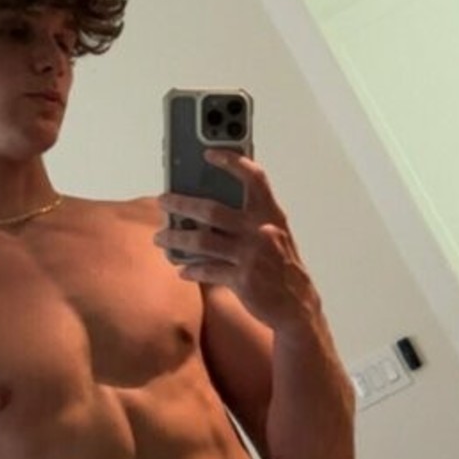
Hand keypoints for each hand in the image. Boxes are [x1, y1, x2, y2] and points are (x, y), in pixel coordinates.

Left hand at [155, 150, 317, 331]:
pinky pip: (208, 270)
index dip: (233, 162)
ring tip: (160, 237)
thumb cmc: (281, 265)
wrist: (297, 305)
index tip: (209, 153)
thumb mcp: (274, 234)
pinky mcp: (244, 280)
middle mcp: (262, 231)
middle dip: (182, 203)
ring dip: (177, 237)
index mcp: (271, 214)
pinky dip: (192, 269)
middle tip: (163, 200)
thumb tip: (206, 208)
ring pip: (203, 241)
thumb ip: (249, 218)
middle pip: (213, 210)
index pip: (254, 178)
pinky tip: (182, 268)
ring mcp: (252, 256)